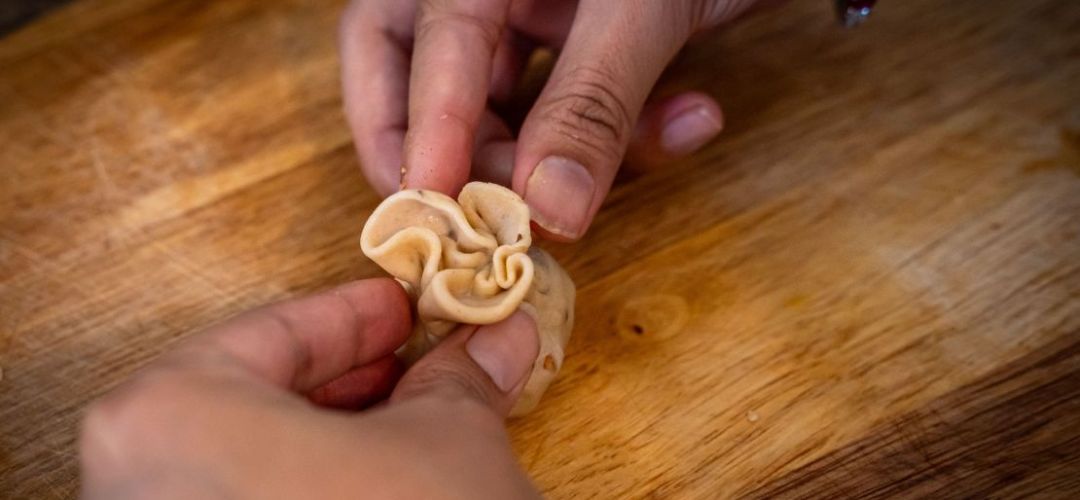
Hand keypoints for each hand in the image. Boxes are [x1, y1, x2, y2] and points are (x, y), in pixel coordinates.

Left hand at [79, 279, 541, 498]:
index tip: (406, 306)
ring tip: (416, 425)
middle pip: (258, 397)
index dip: (360, 314)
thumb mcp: (447, 443)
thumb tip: (494, 341)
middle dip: (355, 379)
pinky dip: (309, 491)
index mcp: (174, 414)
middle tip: (423, 362)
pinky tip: (377, 487)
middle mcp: (138, 482)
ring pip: (252, 461)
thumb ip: (460, 380)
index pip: (278, 330)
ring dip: (338, 438)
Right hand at [341, 0, 760, 240]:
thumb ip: (592, 103)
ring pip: (500, 100)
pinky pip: (572, 103)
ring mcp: (529, 7)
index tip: (435, 209)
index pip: (415, 43)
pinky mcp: (577, 35)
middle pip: (414, 72)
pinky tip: (692, 118)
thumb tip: (548, 212)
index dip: (424, 129)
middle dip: (458, 152)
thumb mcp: (645, 6)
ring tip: (643, 150)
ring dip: (564, 149)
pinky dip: (625, 130)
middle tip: (492, 216)